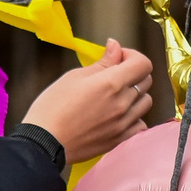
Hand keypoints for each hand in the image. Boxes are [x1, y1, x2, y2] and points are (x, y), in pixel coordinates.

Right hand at [20, 41, 154, 162]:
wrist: (44, 143)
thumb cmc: (53, 108)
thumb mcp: (74, 77)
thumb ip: (102, 63)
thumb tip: (116, 47)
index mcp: (111, 83)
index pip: (142, 64)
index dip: (132, 55)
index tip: (118, 58)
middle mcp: (122, 103)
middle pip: (146, 81)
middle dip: (133, 72)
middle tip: (114, 74)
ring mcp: (123, 124)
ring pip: (145, 102)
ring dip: (135, 94)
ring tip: (116, 95)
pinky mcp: (119, 140)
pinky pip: (140, 125)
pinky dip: (135, 117)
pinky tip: (119, 115)